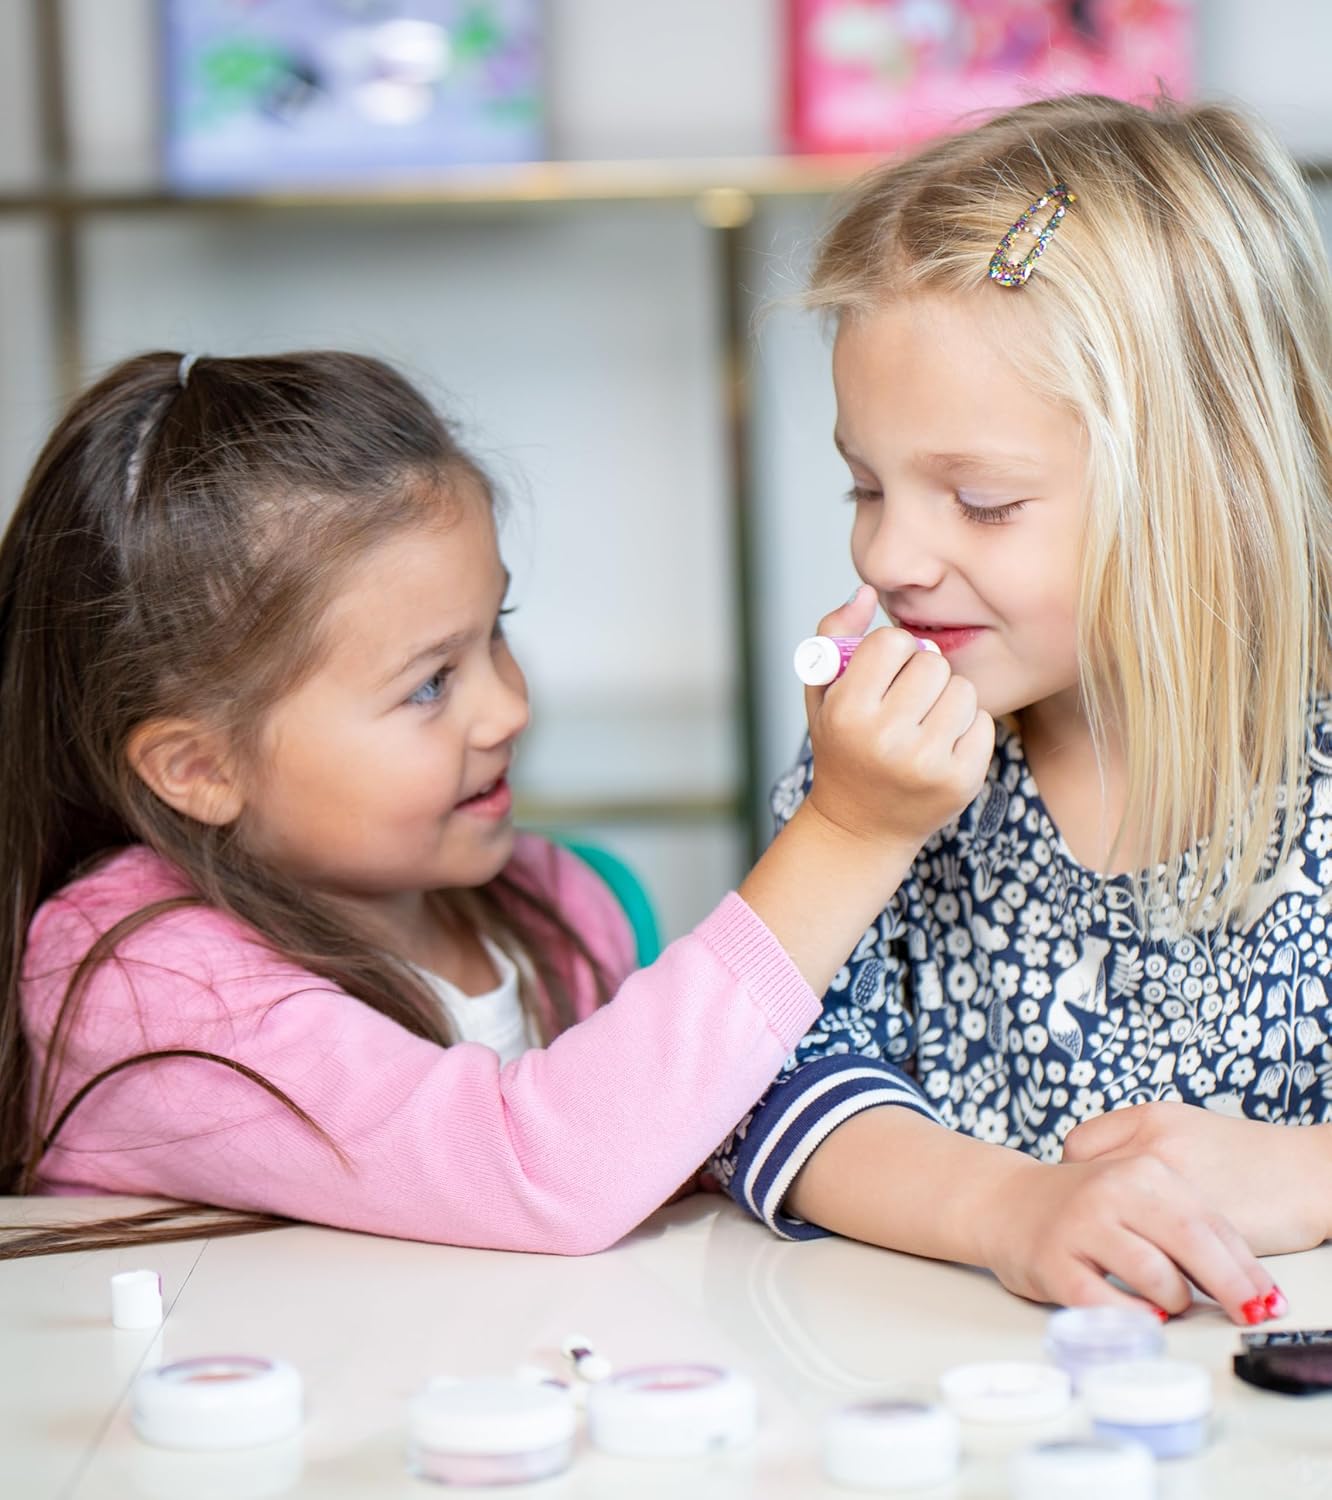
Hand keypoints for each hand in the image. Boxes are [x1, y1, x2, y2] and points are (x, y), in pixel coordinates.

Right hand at [802, 586, 994, 857]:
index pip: (892, 642)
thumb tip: (866, 591)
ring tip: (924, 723)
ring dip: (948, 700)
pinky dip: (967, 728)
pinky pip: (983, 722)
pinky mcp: (961, 780)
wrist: (860, 826)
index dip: (890, 654)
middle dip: (923, 675)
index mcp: (847, 711)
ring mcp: (926, 763)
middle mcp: (885, 738)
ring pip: (963, 691)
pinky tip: (942, 746)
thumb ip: (835, 634)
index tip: (881, 677)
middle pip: (933, 663)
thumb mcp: (822, 693)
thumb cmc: (842, 747)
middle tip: (906, 701)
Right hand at [978, 1150, 1280, 1325]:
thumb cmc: (1084, 1206)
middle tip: (1248, 1315)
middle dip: (1229, 1288)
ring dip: (1174, 1302)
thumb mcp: (1139, 1195)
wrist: (1003, 1200)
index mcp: (1142, 1169)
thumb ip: (1187, 1226)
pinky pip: (1109, 1305)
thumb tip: (1248, 1284)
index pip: (1211, 1223)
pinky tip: (1138, 1315)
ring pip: (1156, 1278)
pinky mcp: (1054, 1263)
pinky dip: (1133, 1318)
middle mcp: (1112, 1190)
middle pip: (1191, 1245)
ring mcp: (1081, 1225)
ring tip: (1167, 1302)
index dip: (1245, 1268)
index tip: (1268, 1300)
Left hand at [1064, 1102, 1331, 1256]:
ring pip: (1116, 1218)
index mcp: (1149, 1120)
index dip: (1078, 1172)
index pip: (1078, 1147)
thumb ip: (1145, 1145)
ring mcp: (1171, 1189)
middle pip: (1086, 1182)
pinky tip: (1159, 1267)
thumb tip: (1106, 1172)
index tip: (1087, 1191)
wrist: (1310, 1174)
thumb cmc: (1252, 1157)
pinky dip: (1150, 1259)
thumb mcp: (1188, 1129)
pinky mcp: (1193, 1229)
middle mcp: (1152, 1148)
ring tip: (1124, 1248)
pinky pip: (1153, 1249)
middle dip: (1089, 1207)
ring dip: (1114, 1236)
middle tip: (1099, 1226)